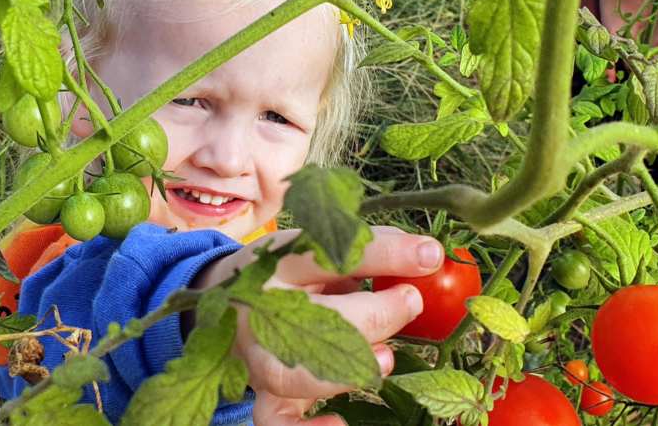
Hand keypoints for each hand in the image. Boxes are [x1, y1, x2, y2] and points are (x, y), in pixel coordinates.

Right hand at [194, 226, 444, 424]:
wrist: (229, 302)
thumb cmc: (292, 274)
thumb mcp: (323, 249)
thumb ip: (371, 249)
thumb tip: (427, 256)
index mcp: (276, 263)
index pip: (326, 254)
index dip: (381, 255)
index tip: (427, 257)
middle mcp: (260, 311)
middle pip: (310, 319)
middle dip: (372, 315)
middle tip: (410, 302)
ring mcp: (259, 358)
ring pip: (292, 375)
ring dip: (346, 370)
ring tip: (384, 358)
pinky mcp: (265, 394)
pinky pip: (277, 422)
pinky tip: (341, 423)